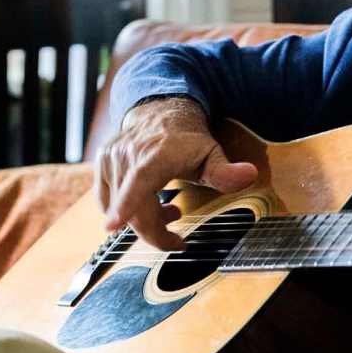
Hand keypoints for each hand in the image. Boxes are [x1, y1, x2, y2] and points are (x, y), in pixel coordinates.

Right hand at [94, 97, 257, 249]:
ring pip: (120, 208)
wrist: (161, 113)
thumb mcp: (212, 154)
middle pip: (134, 209)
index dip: (126, 205)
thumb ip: (226, 171)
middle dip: (155, 232)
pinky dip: (126, 210)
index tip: (113, 226)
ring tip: (169, 209)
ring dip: (145, 220)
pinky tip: (147, 204)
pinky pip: (107, 201)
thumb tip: (249, 174)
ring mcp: (111, 160)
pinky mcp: (101, 166)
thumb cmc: (187, 138)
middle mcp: (128, 155)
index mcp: (155, 154)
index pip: (138, 181)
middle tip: (176, 240)